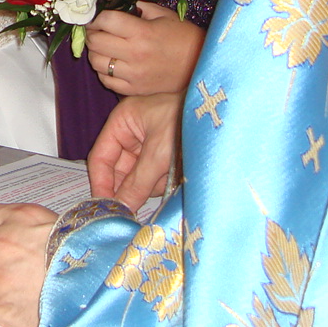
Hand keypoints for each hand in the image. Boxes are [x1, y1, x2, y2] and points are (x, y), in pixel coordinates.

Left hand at [85, 4, 204, 96]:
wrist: (200, 66)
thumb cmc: (183, 37)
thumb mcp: (165, 15)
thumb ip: (141, 8)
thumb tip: (122, 4)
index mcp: (142, 32)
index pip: (106, 21)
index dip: (97, 18)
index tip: (98, 18)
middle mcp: (134, 54)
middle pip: (96, 42)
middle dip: (92, 34)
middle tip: (96, 31)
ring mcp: (133, 74)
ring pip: (96, 63)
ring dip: (94, 53)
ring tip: (102, 48)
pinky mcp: (135, 89)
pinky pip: (106, 81)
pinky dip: (103, 71)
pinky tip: (111, 64)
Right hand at [87, 92, 183, 208]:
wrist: (226, 116)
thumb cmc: (187, 124)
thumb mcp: (159, 154)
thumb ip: (137, 183)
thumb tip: (119, 209)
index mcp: (123, 121)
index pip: (100, 157)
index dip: (101, 184)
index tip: (105, 209)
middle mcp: (133, 132)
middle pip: (120, 170)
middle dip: (134, 185)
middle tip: (141, 202)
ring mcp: (150, 144)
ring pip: (139, 177)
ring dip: (152, 184)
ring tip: (171, 174)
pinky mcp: (166, 155)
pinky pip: (155, 177)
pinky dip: (165, 181)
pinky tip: (179, 174)